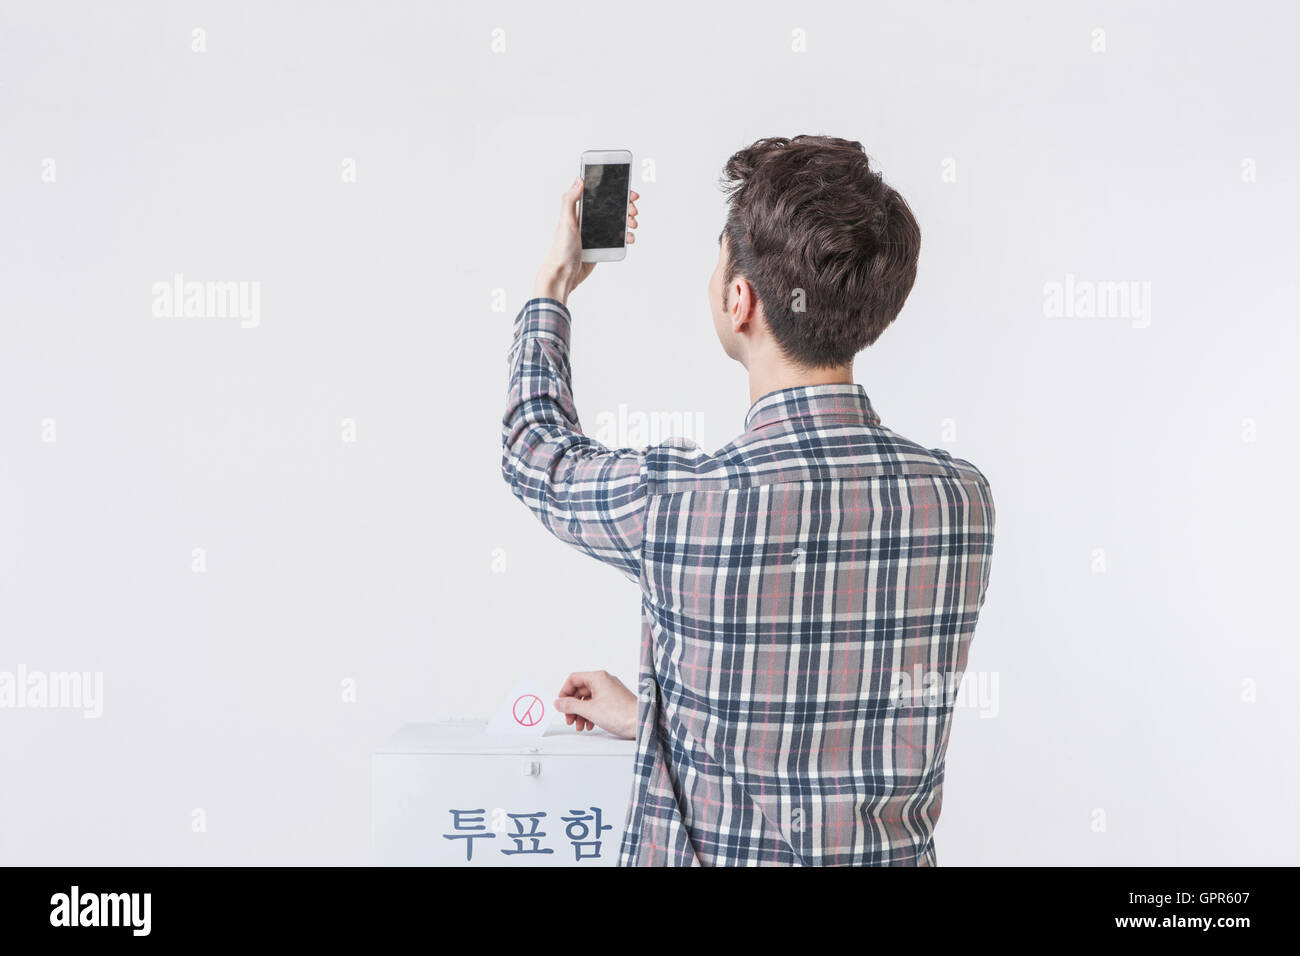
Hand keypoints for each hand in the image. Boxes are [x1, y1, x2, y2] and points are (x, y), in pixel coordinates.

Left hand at [533, 178, 639, 303]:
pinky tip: (629, 238)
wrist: (564, 273)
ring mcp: (596, 234)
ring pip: (617, 223)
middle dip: (626, 207)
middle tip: (633, 210)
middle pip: (613, 208)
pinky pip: (617, 239)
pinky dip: (626, 237)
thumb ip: (570, 200)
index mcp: (581, 211)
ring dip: (628, 221)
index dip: (615, 192)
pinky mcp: (601, 246)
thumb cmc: (561, 248)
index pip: (600, 196)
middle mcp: (589, 221)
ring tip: (633, 224)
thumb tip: (579, 180)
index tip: (628, 192)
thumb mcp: (565, 221)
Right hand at [554, 670, 637, 738]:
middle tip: (569, 719)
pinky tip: (590, 725)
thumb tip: (559, 702)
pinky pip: (597, 704)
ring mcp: (610, 691)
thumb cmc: (621, 713)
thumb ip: (571, 705)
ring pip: (588, 699)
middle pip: (580, 690)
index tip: (561, 704)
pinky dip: (590, 714)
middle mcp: (604, 681)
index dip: (564, 692)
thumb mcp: (589, 710)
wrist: (640, 722)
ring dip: (581, 713)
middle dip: (573, 706)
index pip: (574, 679)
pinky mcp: (615, 701)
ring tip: (580, 725)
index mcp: (598, 677)